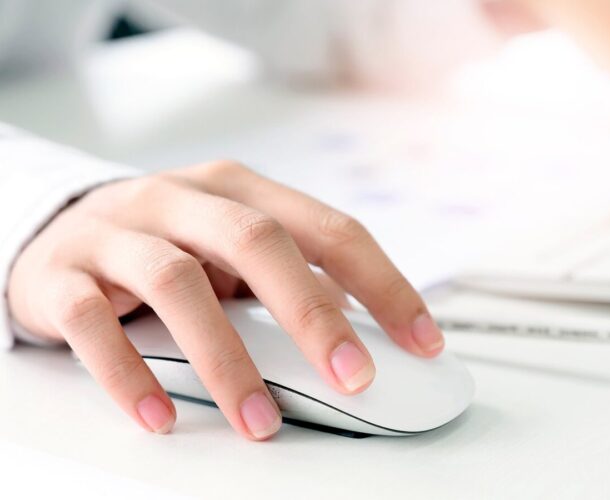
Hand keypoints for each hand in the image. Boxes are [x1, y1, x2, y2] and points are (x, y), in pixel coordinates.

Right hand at [8, 161, 444, 438]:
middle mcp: (181, 199)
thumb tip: (359, 327)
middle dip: (312, 313)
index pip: (327, 229)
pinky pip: (92, 324)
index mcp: (239, 190)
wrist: (56, 231)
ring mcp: (118, 232)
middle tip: (354, 378)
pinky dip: (128, 375)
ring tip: (260, 422)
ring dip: (226, 359)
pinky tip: (160, 418)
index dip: (381, 283)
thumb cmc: (168, 242)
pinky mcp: (61, 275)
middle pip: (257, 242)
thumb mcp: (232, 249)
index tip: (422, 340)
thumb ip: (291, 277)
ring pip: (176, 282)